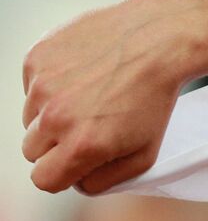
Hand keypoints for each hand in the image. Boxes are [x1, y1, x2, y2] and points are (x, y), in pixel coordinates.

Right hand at [21, 0, 207, 193]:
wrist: (163, 38)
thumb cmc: (157, 96)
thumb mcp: (146, 153)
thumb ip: (106, 180)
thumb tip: (77, 183)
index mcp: (82, 145)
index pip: (43, 179)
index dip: (61, 173)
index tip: (77, 160)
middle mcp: (55, 117)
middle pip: (32, 150)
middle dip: (56, 144)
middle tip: (90, 122)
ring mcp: (43, 85)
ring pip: (30, 116)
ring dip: (52, 111)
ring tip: (91, 93)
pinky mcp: (38, 57)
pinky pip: (32, 83)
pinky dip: (52, 81)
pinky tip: (84, 71)